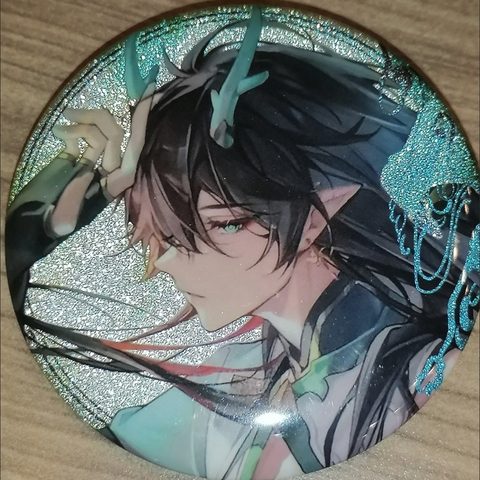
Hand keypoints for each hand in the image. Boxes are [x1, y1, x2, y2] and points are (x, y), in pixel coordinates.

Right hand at [49, 83, 154, 234]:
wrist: (38, 225)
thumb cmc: (50, 224)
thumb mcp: (59, 221)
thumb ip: (67, 217)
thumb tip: (66, 221)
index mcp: (114, 185)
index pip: (135, 150)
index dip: (142, 124)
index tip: (149, 95)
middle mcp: (111, 172)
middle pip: (117, 135)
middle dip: (97, 120)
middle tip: (70, 114)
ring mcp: (96, 164)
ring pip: (102, 133)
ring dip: (81, 125)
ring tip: (61, 126)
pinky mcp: (81, 159)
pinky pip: (86, 138)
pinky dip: (73, 132)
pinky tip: (60, 135)